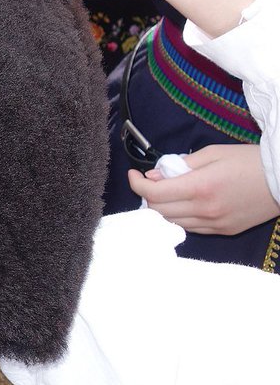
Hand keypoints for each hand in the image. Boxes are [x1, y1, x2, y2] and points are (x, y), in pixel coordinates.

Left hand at [128, 144, 279, 235]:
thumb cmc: (250, 161)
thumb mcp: (213, 153)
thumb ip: (180, 165)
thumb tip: (155, 174)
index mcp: (200, 187)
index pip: (154, 194)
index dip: (137, 184)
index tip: (134, 175)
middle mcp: (204, 210)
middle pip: (158, 211)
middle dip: (147, 196)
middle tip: (149, 183)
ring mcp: (214, 224)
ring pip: (172, 222)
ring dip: (162, 209)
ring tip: (165, 193)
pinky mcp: (224, 231)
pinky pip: (191, 228)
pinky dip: (179, 217)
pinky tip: (183, 204)